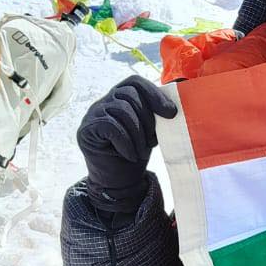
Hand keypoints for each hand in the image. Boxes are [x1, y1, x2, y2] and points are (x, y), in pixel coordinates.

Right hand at [76, 75, 176, 209]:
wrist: (119, 183)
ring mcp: (93, 114)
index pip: (135, 82)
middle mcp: (105, 101)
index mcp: (121, 98)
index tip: (171, 114)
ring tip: (141, 152)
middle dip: (147, 120)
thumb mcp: (152, 131)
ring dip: (138, 135)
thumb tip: (179, 94)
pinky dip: (125, 142)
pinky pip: (110, 125)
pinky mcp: (86, 129)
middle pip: (130, 95)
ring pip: (122, 110)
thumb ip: (158, 114)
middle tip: (151, 142)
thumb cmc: (136, 154)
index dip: (154, 95)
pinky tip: (130, 155)